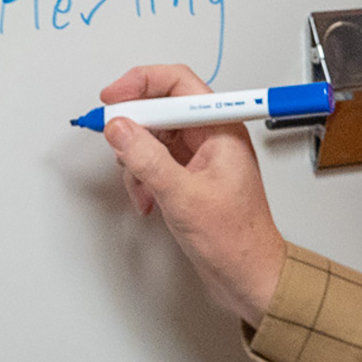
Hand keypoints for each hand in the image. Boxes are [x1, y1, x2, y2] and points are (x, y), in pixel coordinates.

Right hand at [98, 64, 287, 326]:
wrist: (248, 278)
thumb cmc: (236, 240)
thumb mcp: (183, 195)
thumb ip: (147, 158)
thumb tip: (119, 128)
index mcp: (221, 128)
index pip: (177, 83)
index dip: (141, 84)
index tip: (112, 99)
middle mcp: (211, 137)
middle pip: (161, 109)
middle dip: (134, 129)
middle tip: (114, 141)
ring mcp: (199, 158)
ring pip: (153, 138)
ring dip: (136, 161)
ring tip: (140, 187)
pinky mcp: (189, 178)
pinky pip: (154, 163)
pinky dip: (142, 179)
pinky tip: (146, 202)